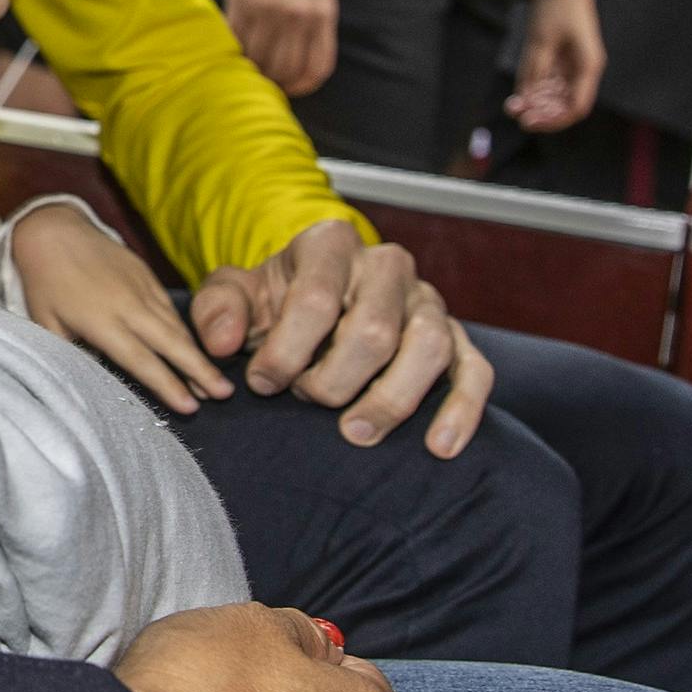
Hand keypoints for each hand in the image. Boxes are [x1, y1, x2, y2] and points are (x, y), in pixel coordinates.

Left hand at [13, 205, 231, 415]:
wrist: (53, 231)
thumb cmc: (45, 284)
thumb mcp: (46, 324)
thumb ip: (70, 355)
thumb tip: (92, 382)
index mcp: (100, 321)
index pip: (140, 360)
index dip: (167, 384)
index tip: (190, 407)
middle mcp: (127, 304)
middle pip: (171, 342)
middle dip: (200, 370)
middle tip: (225, 393)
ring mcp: (141, 287)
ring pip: (176, 325)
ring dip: (198, 354)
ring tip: (217, 381)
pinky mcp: (147, 275)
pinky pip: (171, 308)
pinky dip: (186, 331)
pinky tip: (196, 350)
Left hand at [192, 218, 493, 455]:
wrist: (311, 305)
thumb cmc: (274, 304)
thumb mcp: (234, 295)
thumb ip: (217, 310)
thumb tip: (222, 341)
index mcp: (330, 245)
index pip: (315, 300)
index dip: (285, 352)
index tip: (261, 383)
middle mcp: (385, 265)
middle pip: (374, 330)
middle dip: (333, 380)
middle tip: (306, 398)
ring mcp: (426, 300)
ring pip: (428, 347)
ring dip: (389, 399)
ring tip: (355, 432)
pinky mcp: (454, 336)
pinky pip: (474, 370)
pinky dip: (462, 410)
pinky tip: (439, 446)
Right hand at [222, 0, 338, 95]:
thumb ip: (316, 30)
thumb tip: (299, 70)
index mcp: (322, 15)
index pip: (316, 68)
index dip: (302, 86)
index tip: (291, 88)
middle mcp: (297, 17)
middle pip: (285, 70)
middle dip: (275, 81)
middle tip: (266, 78)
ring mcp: (268, 12)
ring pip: (259, 59)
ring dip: (253, 68)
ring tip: (250, 64)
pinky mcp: (241, 4)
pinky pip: (237, 40)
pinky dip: (236, 49)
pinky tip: (237, 47)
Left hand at [504, 0, 603, 130]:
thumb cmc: (555, 7)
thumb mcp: (541, 39)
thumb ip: (535, 69)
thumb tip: (525, 99)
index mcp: (588, 65)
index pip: (576, 106)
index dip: (555, 119)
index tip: (530, 121)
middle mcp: (583, 69)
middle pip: (566, 105)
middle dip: (544, 114)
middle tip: (519, 118)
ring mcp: (572, 65)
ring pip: (556, 97)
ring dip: (537, 105)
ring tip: (513, 108)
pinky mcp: (561, 61)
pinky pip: (549, 84)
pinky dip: (535, 92)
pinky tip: (517, 98)